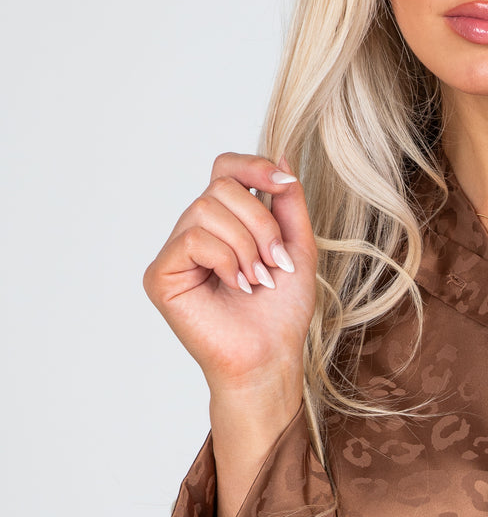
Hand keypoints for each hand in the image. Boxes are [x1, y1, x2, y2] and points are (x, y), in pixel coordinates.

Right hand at [143, 152, 316, 396]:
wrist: (270, 359)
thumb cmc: (281, 313)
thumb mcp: (296, 248)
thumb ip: (288, 204)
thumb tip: (280, 157)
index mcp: (224, 223)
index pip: (225, 170)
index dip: (252, 167)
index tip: (284, 186)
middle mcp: (194, 232)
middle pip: (220, 187)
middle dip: (260, 223)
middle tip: (274, 264)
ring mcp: (175, 253)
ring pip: (206, 209)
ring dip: (246, 245)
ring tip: (258, 281)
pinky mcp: (161, 275)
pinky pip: (193, 238)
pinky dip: (225, 259)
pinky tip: (237, 286)